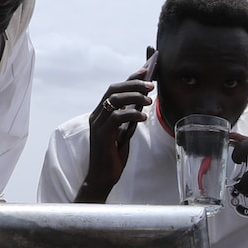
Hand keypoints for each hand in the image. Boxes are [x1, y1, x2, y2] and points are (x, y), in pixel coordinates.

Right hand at [80, 64, 152, 199]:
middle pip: (113, 89)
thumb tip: (142, 101)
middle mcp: (96, 115)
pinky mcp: (101, 134)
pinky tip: (143, 116)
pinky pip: (117, 117)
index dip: (129, 78)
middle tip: (151, 85)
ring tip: (149, 101)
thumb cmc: (114, 155)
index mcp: (101, 113)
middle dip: (133, 84)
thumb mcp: (123, 132)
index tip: (145, 71)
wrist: (103, 176)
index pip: (114, 89)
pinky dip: (132, 113)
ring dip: (134, 96)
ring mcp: (97, 124)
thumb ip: (128, 117)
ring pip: (115, 100)